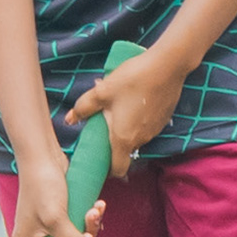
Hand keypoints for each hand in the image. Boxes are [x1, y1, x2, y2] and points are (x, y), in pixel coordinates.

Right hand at [2, 140, 107, 236]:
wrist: (43, 155)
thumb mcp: (57, 218)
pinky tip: (97, 205)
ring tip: (96, 210)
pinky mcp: (61, 214)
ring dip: (90, 228)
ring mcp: (49, 226)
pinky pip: (79, 225)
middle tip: (90, 230)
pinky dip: (90, 218)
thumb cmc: (42, 187)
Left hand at [66, 44, 185, 161]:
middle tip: (104, 122)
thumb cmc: (132, 80)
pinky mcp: (163, 119)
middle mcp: (141, 139)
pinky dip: (139, 119)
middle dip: (114, 141)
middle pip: (125, 150)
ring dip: (126, 128)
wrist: (167, 66)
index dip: (108, 170)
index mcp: (124, 138)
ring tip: (118, 105)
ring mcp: (155, 130)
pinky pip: (146, 126)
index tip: (100, 160)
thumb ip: (84, 107)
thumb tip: (69, 119)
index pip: (118, 169)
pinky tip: (134, 100)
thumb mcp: (102, 91)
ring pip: (136, 137)